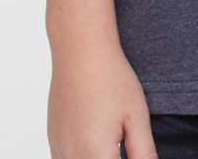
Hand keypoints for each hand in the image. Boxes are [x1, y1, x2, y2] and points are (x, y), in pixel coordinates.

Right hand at [47, 40, 155, 157]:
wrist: (81, 50)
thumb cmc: (110, 78)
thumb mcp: (137, 116)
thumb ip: (143, 153)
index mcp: (95, 155)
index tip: (136, 152)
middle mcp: (72, 156)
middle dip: (112, 158)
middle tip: (123, 143)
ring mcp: (59, 149)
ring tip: (113, 142)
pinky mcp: (53, 139)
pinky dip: (83, 156)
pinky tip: (97, 143)